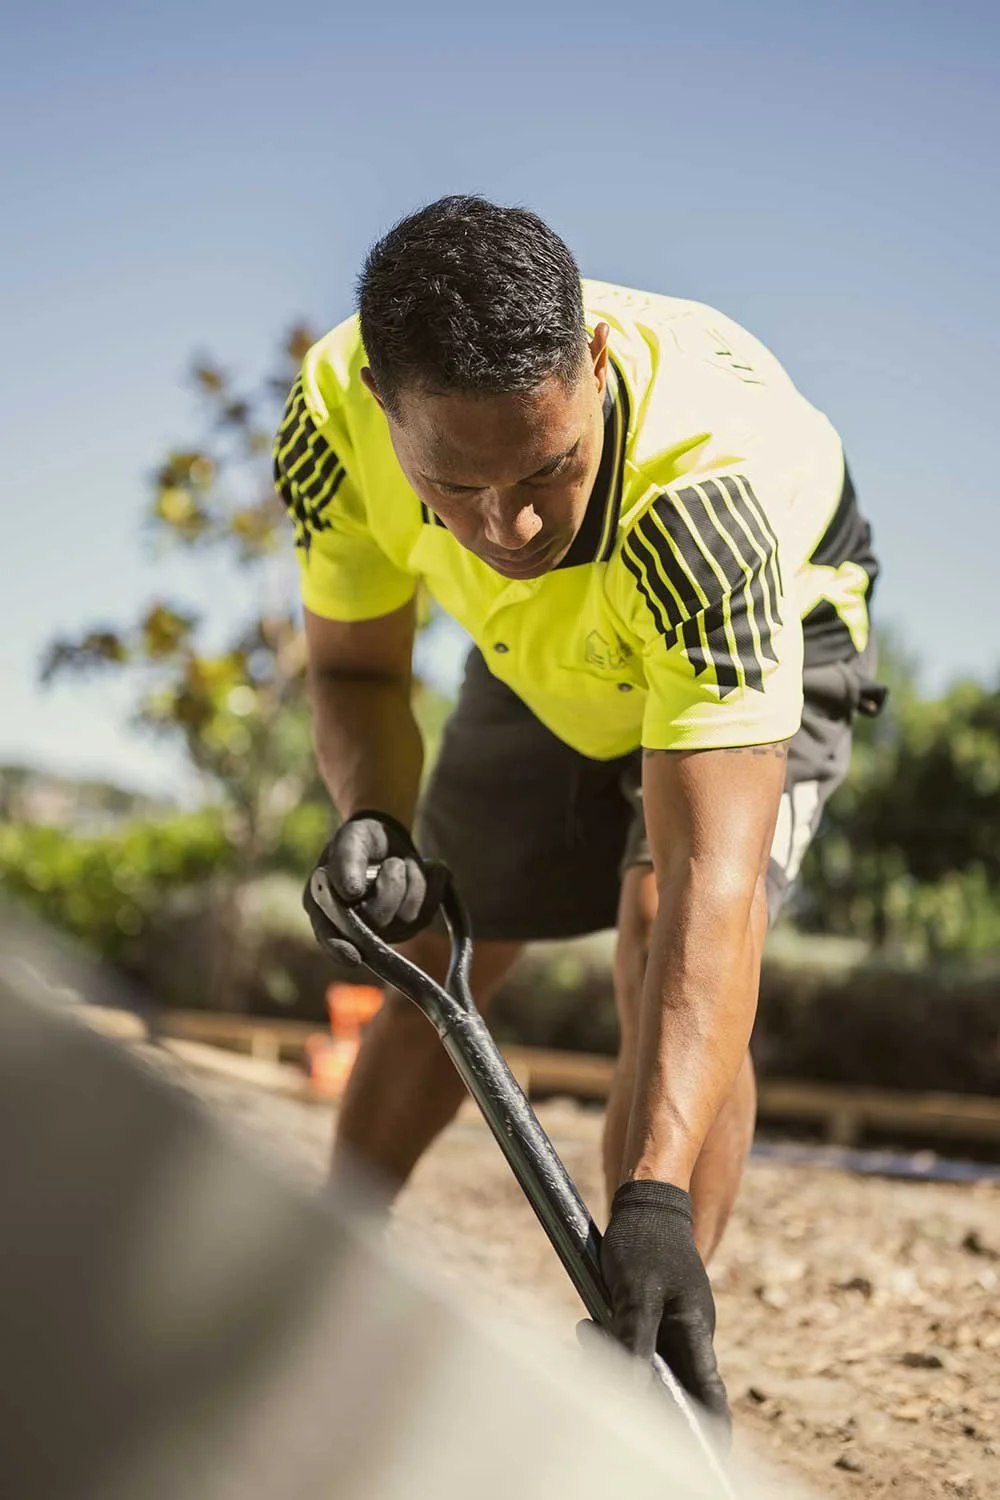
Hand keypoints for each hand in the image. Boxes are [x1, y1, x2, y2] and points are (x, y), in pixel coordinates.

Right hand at [304, 811, 443, 965]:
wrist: (385, 838)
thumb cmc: (360, 839)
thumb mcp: (350, 839)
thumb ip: (346, 861)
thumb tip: (350, 893)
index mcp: (324, 906)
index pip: (328, 935)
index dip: (339, 949)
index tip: (353, 955)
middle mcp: (350, 925)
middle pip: (376, 927)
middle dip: (391, 890)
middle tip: (393, 862)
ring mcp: (381, 929)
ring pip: (405, 920)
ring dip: (412, 883)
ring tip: (403, 862)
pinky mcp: (406, 926)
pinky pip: (426, 915)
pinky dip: (431, 888)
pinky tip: (427, 870)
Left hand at [601, 1180, 729, 1425]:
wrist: (644, 1198)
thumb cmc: (644, 1240)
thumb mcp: (637, 1290)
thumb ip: (636, 1339)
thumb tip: (635, 1391)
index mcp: (695, 1333)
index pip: (711, 1398)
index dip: (707, 1434)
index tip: (700, 1460)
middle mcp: (688, 1334)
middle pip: (671, 1388)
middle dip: (638, 1398)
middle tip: (599, 1390)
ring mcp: (671, 1324)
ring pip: (646, 1365)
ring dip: (616, 1365)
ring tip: (582, 1340)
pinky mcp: (652, 1314)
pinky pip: (634, 1344)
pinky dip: (611, 1345)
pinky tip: (585, 1331)